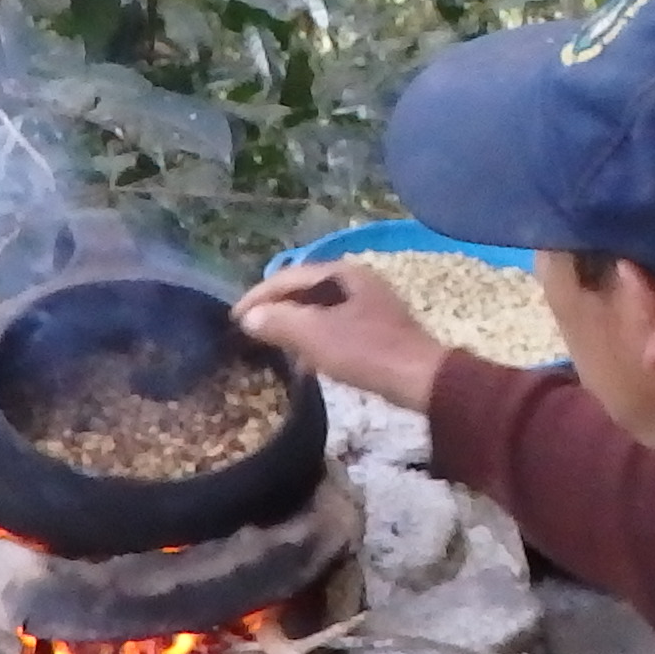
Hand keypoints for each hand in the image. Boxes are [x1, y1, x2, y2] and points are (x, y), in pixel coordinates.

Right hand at [235, 259, 450, 408]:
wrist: (421, 380)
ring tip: (270, 346)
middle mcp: (355, 282)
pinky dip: (314, 340)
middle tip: (248, 329)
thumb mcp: (316, 336)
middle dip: (275, 308)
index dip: (257, 296)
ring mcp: (368, 306)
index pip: (288, 276)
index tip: (233, 318)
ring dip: (294, 325)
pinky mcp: (376, 331)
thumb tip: (249, 317)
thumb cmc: (367, 352)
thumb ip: (279, 322)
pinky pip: (333, 328)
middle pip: (304, 290)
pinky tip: (305, 363)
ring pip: (318, 310)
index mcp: (342, 273)